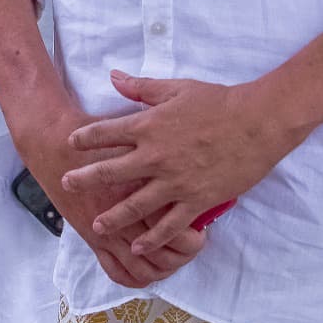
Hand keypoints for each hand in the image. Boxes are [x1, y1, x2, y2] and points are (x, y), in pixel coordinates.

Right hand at [16, 105, 205, 289]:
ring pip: (145, 268)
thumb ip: (164, 132)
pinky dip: (136, 278)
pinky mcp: (92, 239)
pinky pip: (118, 272)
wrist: (53, 143)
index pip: (176, 225)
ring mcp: (108, 231)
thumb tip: (194, 133)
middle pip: (166, 253)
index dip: (195, 234)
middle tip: (195, 245)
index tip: (203, 226)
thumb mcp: (137, 124)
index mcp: (140, 188)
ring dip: (164, 270)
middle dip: (185, 255)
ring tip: (175, 260)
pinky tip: (149, 271)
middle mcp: (125, 214)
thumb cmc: (100, 134)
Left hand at [62, 72, 302, 257]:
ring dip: (114, 217)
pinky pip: (170, 225)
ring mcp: (175, 182)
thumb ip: (140, 87)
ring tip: (98, 227)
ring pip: (136, 205)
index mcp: (148, 126)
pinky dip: (153, 238)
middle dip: (86, 180)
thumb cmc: (217, 101)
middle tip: (66, 185)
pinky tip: (140, 246)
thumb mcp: (175, 88)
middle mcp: (156, 157)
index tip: (70, 144)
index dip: (85, 139)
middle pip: (111, 172)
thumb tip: (113, 76)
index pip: (105, 133)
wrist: (256, 122)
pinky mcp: (197, 200)